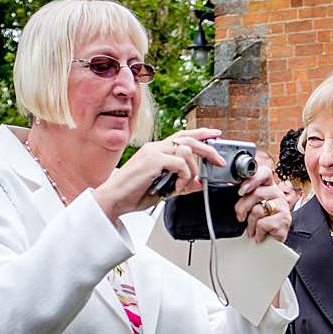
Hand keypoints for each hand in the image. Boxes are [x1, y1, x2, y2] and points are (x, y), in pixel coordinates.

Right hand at [94, 128, 223, 220]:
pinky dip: (184, 176)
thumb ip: (183, 184)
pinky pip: (181, 163)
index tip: (215, 135)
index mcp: (156, 151)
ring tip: (183, 185)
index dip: (200, 134)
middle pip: (189, 139)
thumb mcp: (165, 189)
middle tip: (218, 161)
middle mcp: (155, 148)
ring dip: (192, 170)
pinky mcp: (153, 159)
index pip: (182, 136)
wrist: (114, 199)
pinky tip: (176, 187)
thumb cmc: (133, 194)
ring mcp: (153, 152)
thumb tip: (201, 183)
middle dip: (208, 149)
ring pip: (187, 151)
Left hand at [236, 151, 294, 243]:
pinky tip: (260, 234)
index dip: (252, 180)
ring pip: (258, 210)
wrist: (271, 242)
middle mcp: (277, 194)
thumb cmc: (258, 221)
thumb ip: (243, 193)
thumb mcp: (249, 204)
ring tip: (252, 228)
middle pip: (257, 193)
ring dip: (250, 223)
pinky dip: (258, 232)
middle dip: (242, 207)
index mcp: (268, 186)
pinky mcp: (285, 220)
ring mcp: (282, 207)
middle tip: (241, 216)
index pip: (264, 173)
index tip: (241, 191)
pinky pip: (263, 223)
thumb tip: (229, 185)